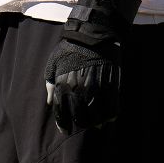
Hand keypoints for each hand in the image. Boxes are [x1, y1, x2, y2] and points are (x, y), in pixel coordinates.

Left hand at [43, 0, 140, 133]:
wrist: (94, 33)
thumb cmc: (70, 48)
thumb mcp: (53, 64)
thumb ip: (50, 85)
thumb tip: (50, 103)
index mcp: (64, 86)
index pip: (62, 114)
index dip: (64, 125)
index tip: (66, 129)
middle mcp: (80, 90)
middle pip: (81, 119)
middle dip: (80, 125)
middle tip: (82, 124)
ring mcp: (97, 89)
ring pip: (98, 117)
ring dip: (96, 123)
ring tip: (95, 123)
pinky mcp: (112, 85)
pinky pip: (113, 108)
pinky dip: (110, 117)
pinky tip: (107, 118)